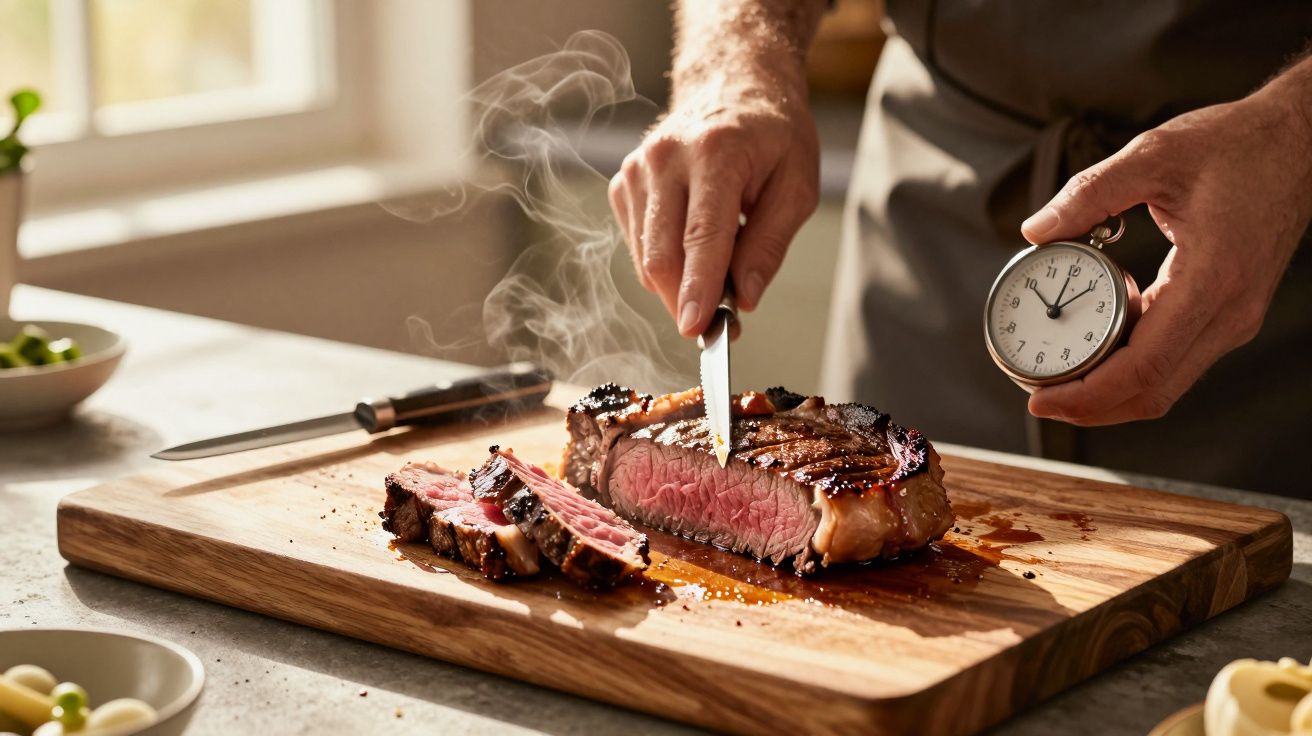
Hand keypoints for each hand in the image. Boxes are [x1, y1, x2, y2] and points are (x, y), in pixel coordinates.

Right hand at [608, 87, 819, 336]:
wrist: (731, 85)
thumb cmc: (772, 135)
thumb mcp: (797, 185)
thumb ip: (770, 243)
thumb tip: (745, 298)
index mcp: (716, 152)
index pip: (700, 235)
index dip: (697, 288)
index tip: (695, 329)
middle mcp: (665, 158)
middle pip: (661, 254)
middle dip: (686, 300)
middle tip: (718, 323)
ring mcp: (637, 169)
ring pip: (646, 257)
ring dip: (678, 285)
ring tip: (717, 274)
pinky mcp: (623, 183)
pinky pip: (638, 246)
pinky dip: (665, 263)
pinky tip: (693, 245)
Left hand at [1020, 72, 1311, 425]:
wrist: (1299, 143)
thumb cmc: (1236, 145)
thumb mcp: (1154, 154)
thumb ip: (1090, 192)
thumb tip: (1036, 230)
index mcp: (1212, 279)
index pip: (1144, 365)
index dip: (1088, 393)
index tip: (1041, 400)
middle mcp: (1230, 311)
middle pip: (1154, 391)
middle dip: (1091, 407)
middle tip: (1037, 399)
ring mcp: (1234, 317)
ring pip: (1166, 385)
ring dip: (1111, 395)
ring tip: (1056, 384)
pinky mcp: (1229, 313)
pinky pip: (1176, 362)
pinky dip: (1132, 372)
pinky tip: (1095, 359)